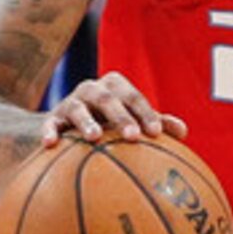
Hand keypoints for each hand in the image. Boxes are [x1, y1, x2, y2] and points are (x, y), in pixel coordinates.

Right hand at [45, 73, 184, 144]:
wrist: (68, 125)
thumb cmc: (110, 123)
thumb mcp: (133, 121)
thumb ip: (157, 123)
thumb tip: (183, 131)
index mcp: (116, 88)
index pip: (134, 98)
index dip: (146, 113)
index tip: (156, 133)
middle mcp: (92, 90)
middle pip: (108, 100)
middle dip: (122, 116)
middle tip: (133, 136)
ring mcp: (70, 103)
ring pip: (78, 109)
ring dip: (87, 122)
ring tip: (95, 137)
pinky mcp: (52, 119)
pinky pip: (49, 124)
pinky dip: (49, 132)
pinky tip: (49, 144)